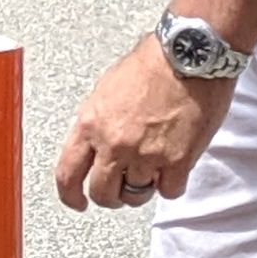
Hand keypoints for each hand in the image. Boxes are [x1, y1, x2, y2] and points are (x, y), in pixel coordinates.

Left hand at [55, 36, 233, 213]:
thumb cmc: (151, 64)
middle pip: (103, 194)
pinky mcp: (177, 161)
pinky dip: (172, 183)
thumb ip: (97, 123)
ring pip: (137, 195)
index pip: (67, 174)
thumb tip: (95, 144)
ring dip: (144, 187)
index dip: (70, 196)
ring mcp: (145, 155)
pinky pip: (169, 191)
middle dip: (111, 197)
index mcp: (90, 125)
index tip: (77, 202)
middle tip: (121, 189)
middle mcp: (114, 144)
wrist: (188, 55)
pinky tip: (174, 166)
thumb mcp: (106, 91)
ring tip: (153, 166)